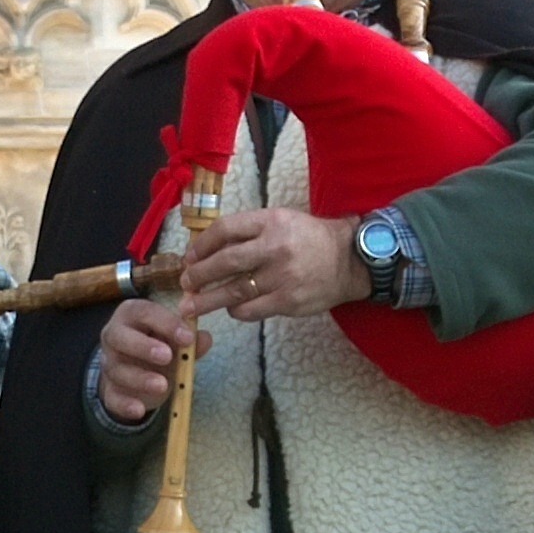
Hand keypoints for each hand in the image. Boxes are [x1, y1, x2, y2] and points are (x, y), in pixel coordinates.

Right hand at [94, 291, 205, 424]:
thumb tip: (204, 338)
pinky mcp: (109, 389)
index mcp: (131, 314)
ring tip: (163, 386)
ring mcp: (109, 363)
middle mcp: (114, 335)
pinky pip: (112, 397)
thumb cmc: (159, 345)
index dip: (165, 323)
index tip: (187, 338)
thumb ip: (189, 340)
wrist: (140, 371)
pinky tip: (139, 410)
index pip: (144, 312)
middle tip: (167, 357)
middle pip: (119, 337)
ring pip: (117, 370)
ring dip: (140, 378)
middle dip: (143, 347)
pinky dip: (125, 404)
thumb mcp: (175, 339)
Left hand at [186, 204, 366, 322]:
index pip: (225, 229)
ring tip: (190, 306)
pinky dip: (235, 310)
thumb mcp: (281, 221)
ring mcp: (282, 276)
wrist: (348, 261)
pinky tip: (230, 308)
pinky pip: (250, 309)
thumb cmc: (309, 239)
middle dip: (198, 274)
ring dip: (207, 300)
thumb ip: (249, 231)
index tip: (189, 256)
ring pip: (234, 290)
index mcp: (271, 221)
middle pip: (225, 262)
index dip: (201, 244)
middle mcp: (275, 247)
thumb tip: (208, 248)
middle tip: (185, 283)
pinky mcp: (288, 301)